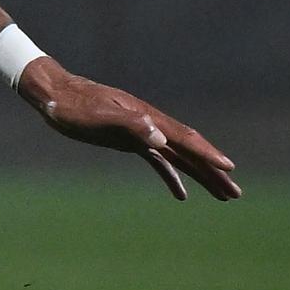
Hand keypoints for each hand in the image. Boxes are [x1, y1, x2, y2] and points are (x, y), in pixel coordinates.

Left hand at [17, 58, 240, 201]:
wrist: (54, 94)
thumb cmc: (73, 104)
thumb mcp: (98, 115)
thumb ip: (129, 123)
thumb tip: (160, 136)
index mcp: (146, 117)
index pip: (184, 138)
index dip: (207, 154)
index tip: (229, 168)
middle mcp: (149, 124)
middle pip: (188, 150)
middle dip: (212, 171)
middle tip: (235, 194)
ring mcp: (140, 132)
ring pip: (178, 157)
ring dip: (200, 175)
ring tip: (223, 196)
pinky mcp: (128, 140)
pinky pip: (158, 161)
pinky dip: (172, 176)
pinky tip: (182, 193)